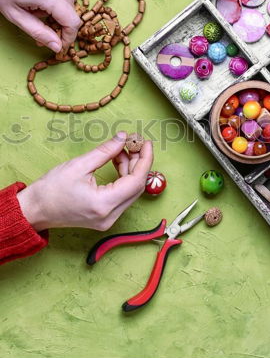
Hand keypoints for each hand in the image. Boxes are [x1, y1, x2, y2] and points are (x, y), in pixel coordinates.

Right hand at [17, 132, 152, 231]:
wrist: (35, 210)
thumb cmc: (51, 190)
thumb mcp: (79, 165)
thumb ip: (105, 151)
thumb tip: (123, 138)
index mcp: (104, 204)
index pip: (136, 181)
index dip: (145, 160)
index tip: (146, 143)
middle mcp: (110, 216)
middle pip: (136, 187)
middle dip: (138, 162)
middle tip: (134, 143)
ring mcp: (108, 219)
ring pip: (130, 191)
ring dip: (129, 169)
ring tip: (119, 151)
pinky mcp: (105, 218)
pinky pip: (122, 196)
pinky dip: (122, 179)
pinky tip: (116, 163)